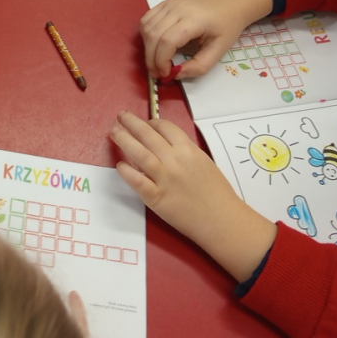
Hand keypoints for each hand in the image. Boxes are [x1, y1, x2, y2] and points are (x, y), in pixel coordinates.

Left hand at [110, 110, 274, 281]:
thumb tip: (164, 144)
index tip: (144, 123)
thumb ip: (185, 152)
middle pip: (147, 135)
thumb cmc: (217, 193)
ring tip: (114, 132)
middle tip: (120, 117)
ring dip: (124, 140)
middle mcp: (175, 161)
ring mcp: (164, 179)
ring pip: (139, 153)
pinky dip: (126, 171)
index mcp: (189, 150)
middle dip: (131, 123)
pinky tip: (119, 165)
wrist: (222, 220)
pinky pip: (137, 181)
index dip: (151, 122)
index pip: (164, 127)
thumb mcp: (204, 163)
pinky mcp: (157, 198)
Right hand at [140, 0, 272, 79]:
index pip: (167, 41)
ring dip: (147, 47)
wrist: (230, 1)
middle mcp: (178, 9)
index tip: (165, 74)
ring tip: (156, 59)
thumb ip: (199, 66)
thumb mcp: (219, 50)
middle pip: (153, 35)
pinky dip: (146, 34)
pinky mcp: (165, 2)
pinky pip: (147, 19)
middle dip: (151, 58)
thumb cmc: (227, 25)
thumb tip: (176, 74)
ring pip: (146, 27)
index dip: (161, 61)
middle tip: (156, 72)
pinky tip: (154, 44)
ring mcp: (169, 3)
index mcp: (194, 20)